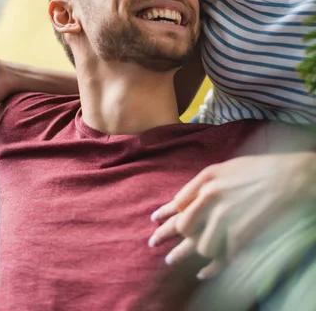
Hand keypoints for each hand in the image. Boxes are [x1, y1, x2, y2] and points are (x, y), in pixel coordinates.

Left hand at [149, 153, 315, 275]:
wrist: (288, 177)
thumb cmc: (258, 169)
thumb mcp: (225, 168)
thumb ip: (203, 182)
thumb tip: (183, 199)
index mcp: (207, 179)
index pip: (178, 204)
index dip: (165, 214)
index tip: (155, 221)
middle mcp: (212, 198)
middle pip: (183, 226)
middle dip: (167, 237)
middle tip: (153, 244)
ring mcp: (227, 217)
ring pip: (201, 246)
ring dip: (193, 254)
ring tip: (177, 259)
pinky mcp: (241, 235)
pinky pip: (222, 257)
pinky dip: (211, 269)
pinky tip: (202, 274)